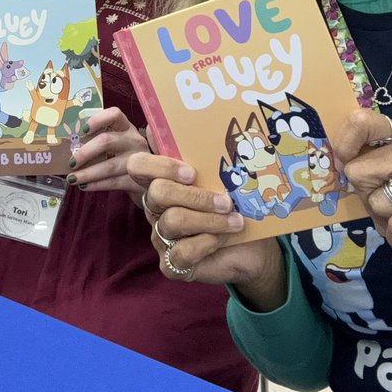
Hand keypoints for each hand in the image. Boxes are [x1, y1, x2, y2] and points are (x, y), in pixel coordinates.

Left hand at [67, 106, 149, 197]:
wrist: (150, 181)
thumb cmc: (125, 159)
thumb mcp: (117, 145)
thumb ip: (99, 143)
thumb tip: (69, 148)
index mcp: (127, 128)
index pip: (115, 114)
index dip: (97, 120)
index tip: (83, 130)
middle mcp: (134, 141)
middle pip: (107, 141)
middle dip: (85, 152)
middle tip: (71, 162)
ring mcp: (138, 161)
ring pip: (108, 166)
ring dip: (87, 173)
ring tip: (72, 178)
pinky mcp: (138, 180)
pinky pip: (113, 182)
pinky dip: (96, 185)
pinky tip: (84, 186)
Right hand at [128, 151, 284, 307]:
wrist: (252, 250)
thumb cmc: (233, 210)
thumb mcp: (221, 182)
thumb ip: (202, 158)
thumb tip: (184, 127)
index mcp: (162, 183)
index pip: (138, 166)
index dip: (160, 165)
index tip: (191, 173)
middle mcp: (155, 210)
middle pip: (158, 192)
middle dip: (195, 195)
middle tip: (225, 200)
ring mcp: (160, 238)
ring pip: (173, 220)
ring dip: (210, 219)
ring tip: (235, 221)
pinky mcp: (170, 265)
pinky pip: (181, 251)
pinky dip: (206, 243)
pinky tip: (222, 240)